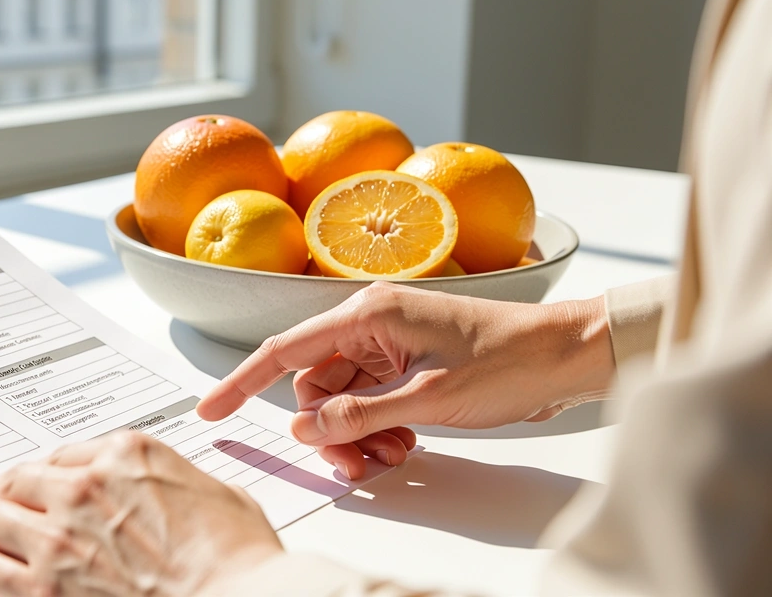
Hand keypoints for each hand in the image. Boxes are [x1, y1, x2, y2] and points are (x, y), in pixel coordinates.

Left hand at [0, 430, 282, 596]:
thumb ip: (174, 481)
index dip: (38, 472)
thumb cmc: (238, 557)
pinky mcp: (46, 587)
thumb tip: (164, 493)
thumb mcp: (215, 492)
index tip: (27, 479)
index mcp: (126, 455)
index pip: (64, 457)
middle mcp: (85, 487)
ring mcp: (61, 537)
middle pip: (17, 482)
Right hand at [197, 282, 611, 479]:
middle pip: (314, 386)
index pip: (285, 350)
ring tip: (392, 455)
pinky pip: (369, 402)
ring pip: (341, 400)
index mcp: (369, 313)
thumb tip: (306, 430)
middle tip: (355, 466)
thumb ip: (361, 415)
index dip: (242, 382)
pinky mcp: (407, 364)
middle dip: (325, 431)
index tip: (211, 410)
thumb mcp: (430, 398)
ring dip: (355, 435)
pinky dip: (377, 430)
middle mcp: (371, 324)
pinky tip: (404, 444)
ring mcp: (389, 345)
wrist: (568, 356)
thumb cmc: (509, 361)